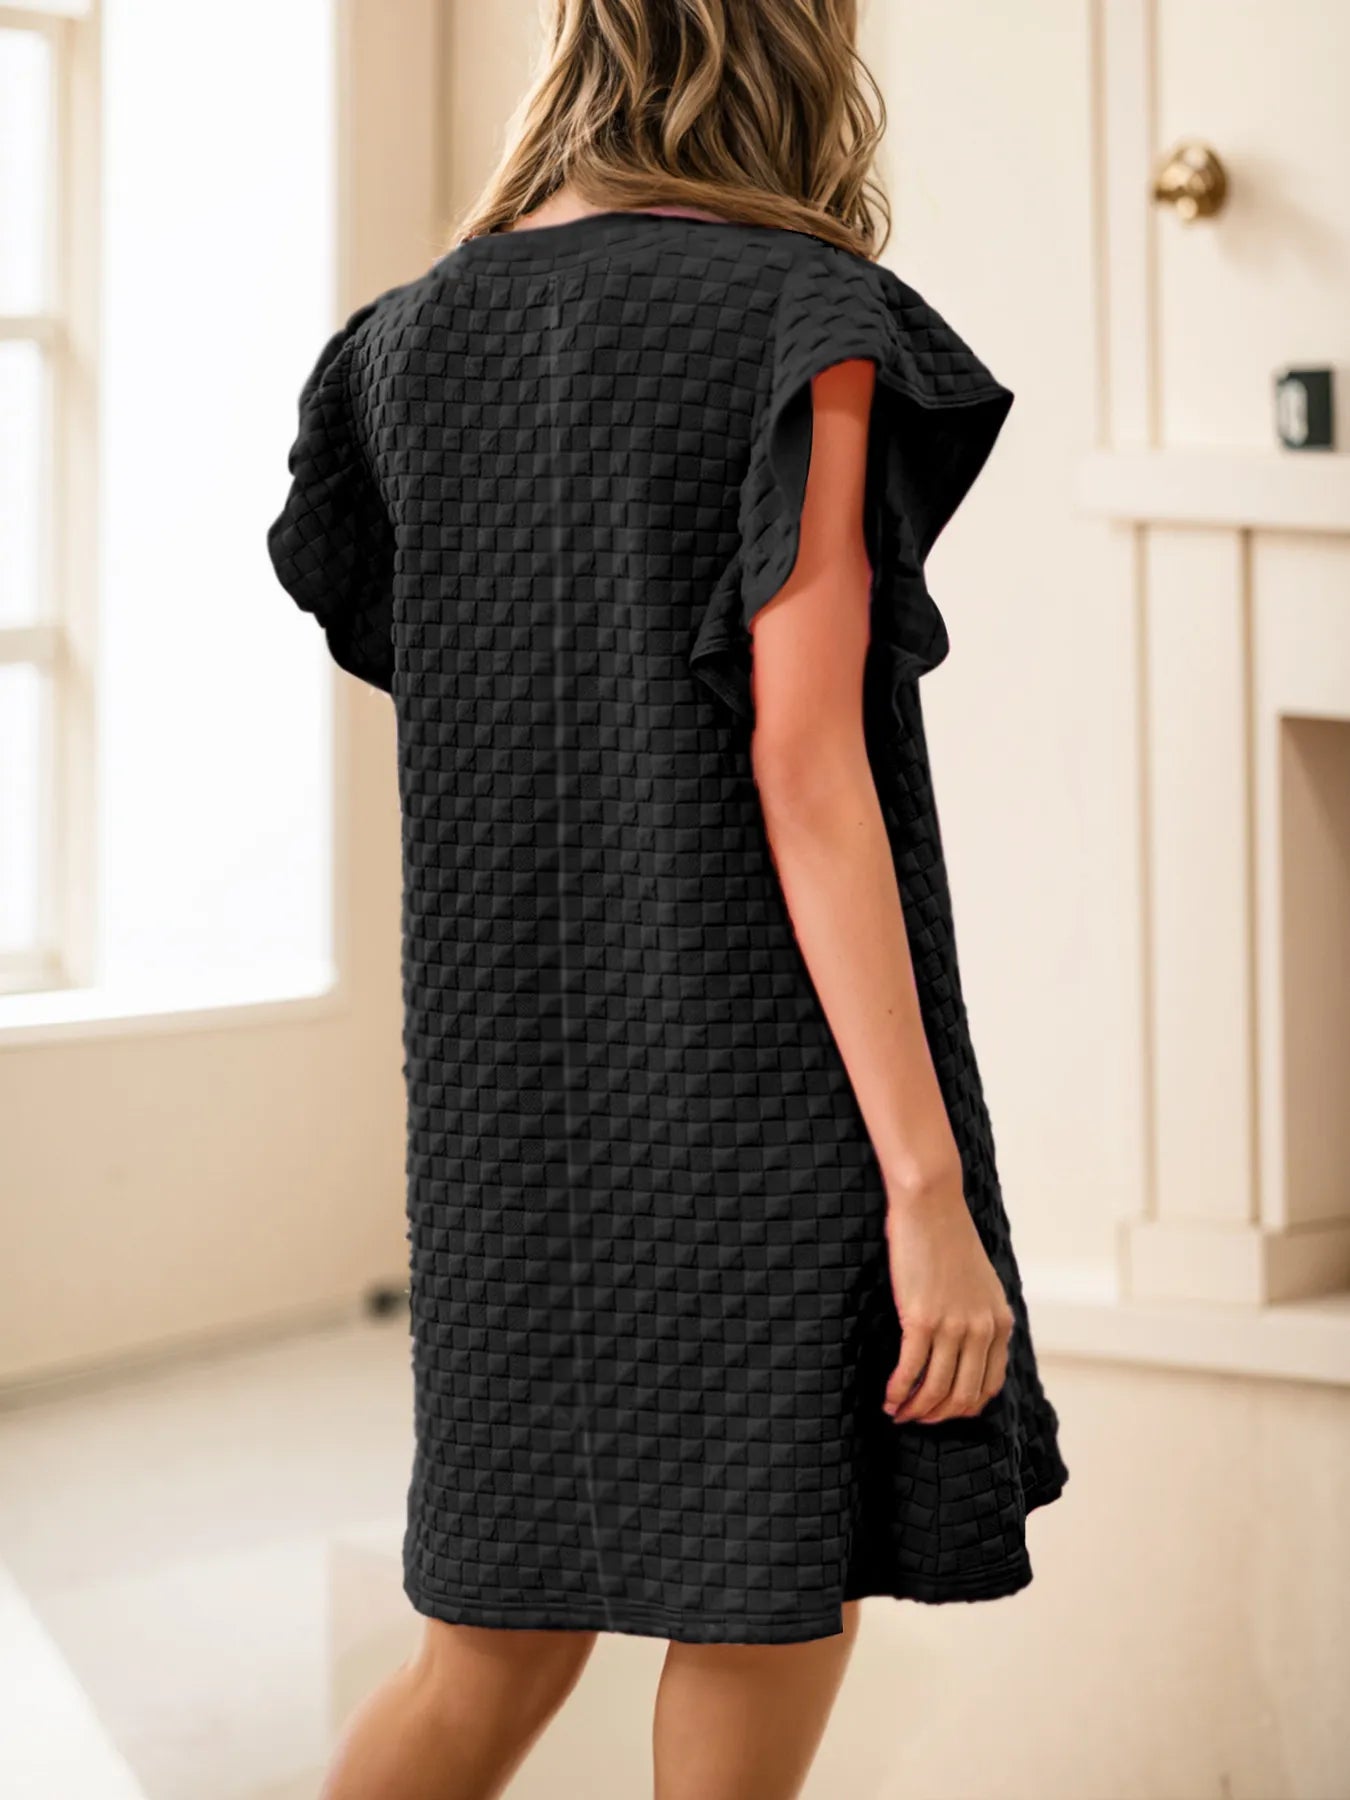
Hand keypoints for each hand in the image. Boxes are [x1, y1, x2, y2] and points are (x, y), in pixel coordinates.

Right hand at [881, 1175, 1014, 1424]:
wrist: (931, 1204)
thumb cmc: (949, 1237)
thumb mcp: (981, 1282)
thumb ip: (980, 1315)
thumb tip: (965, 1347)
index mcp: (1001, 1323)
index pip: (989, 1386)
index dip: (964, 1407)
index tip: (942, 1411)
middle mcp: (982, 1329)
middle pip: (962, 1394)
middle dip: (937, 1415)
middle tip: (914, 1418)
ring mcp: (953, 1326)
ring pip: (935, 1389)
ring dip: (915, 1409)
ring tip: (897, 1412)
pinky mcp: (922, 1318)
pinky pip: (911, 1370)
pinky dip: (898, 1391)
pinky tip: (887, 1397)